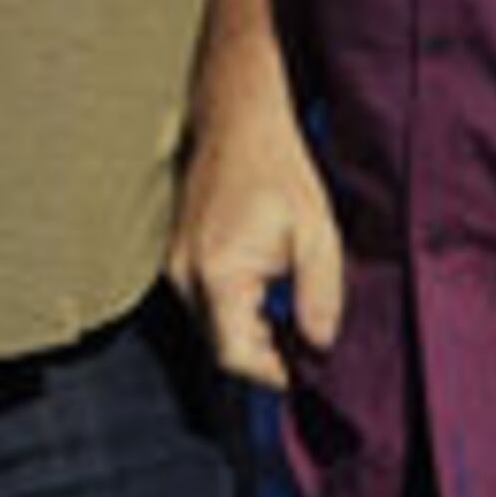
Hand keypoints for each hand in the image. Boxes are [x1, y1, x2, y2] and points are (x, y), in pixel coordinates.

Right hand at [166, 83, 342, 392]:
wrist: (237, 122)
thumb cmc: (279, 171)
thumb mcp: (317, 234)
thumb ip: (320, 295)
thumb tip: (320, 344)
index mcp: (217, 272)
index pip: (235, 354)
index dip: (272, 374)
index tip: (307, 372)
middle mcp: (184, 274)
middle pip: (220, 344)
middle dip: (264, 355)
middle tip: (309, 350)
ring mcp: (176, 264)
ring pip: (211, 325)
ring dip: (249, 333)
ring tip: (293, 322)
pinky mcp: (178, 255)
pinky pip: (205, 302)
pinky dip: (235, 312)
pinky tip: (269, 297)